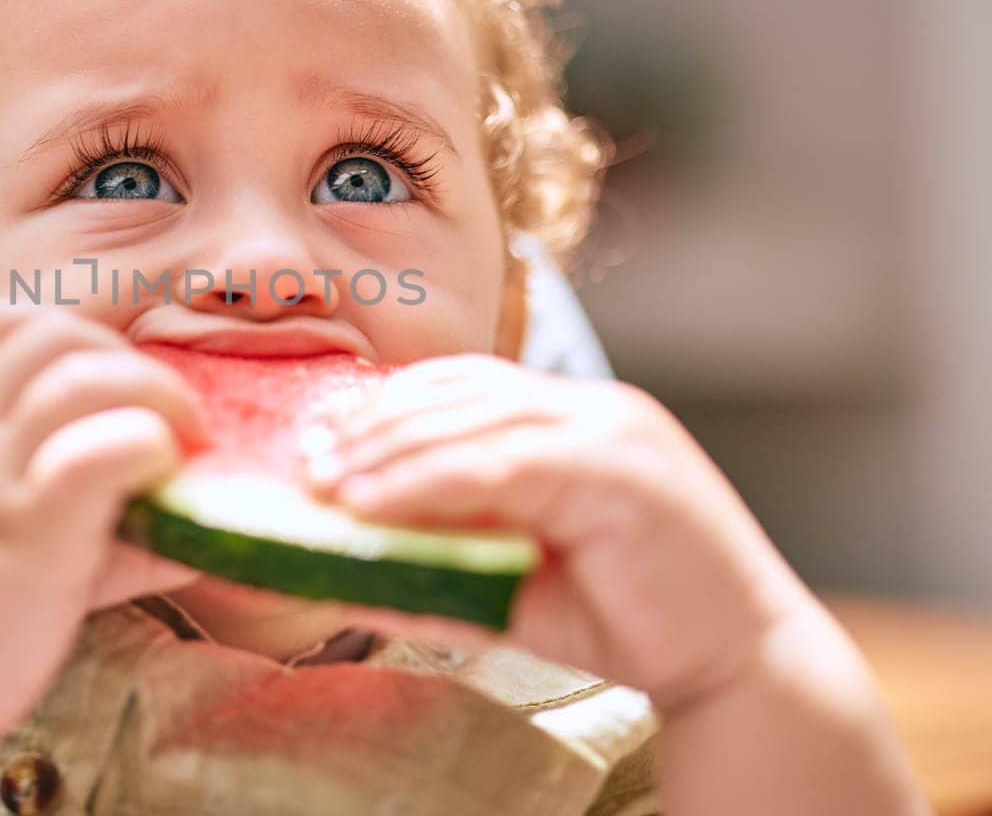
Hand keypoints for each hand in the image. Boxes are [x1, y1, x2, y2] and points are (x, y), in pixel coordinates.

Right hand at [0, 305, 204, 746]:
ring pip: (76, 379)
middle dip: (127, 357)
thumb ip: (81, 504)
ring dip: (152, 392)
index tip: (119, 384)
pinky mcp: (25, 536)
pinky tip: (160, 477)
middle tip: (168, 415)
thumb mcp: (0, 528)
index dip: (74, 332)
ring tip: (180, 440)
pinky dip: (143, 444)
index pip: (0, 322)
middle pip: (50, 334)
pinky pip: (93, 453)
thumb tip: (197, 515)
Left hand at [309, 354, 811, 711]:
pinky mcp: (619, 469)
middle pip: (463, 392)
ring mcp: (613, 431)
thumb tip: (344, 570)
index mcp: (577, 418)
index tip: (323, 433)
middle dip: (377, 422)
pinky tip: (375, 503)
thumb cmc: (632, 621)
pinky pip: (503, 462)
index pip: (467, 384)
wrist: (740, 667)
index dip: (390, 403)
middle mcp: (596, 409)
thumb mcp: (517, 584)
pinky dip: (430, 479)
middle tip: (309, 456)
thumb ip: (441, 563)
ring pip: (477, 419)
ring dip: (391, 448)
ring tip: (327, 482)